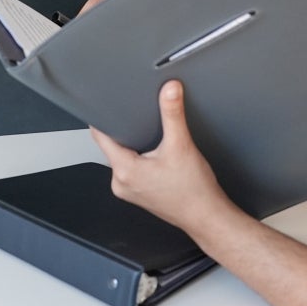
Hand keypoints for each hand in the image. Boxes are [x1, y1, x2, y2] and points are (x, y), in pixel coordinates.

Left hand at [90, 80, 236, 235]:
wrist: (206, 215)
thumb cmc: (193, 190)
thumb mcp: (181, 145)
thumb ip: (173, 114)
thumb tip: (169, 90)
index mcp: (124, 171)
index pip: (101, 137)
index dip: (103, 117)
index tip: (105, 104)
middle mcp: (121, 183)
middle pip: (112, 146)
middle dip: (125, 130)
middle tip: (139, 117)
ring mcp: (128, 190)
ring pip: (123, 157)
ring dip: (134, 145)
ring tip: (152, 138)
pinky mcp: (138, 193)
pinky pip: (132, 169)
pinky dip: (141, 159)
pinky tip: (157, 157)